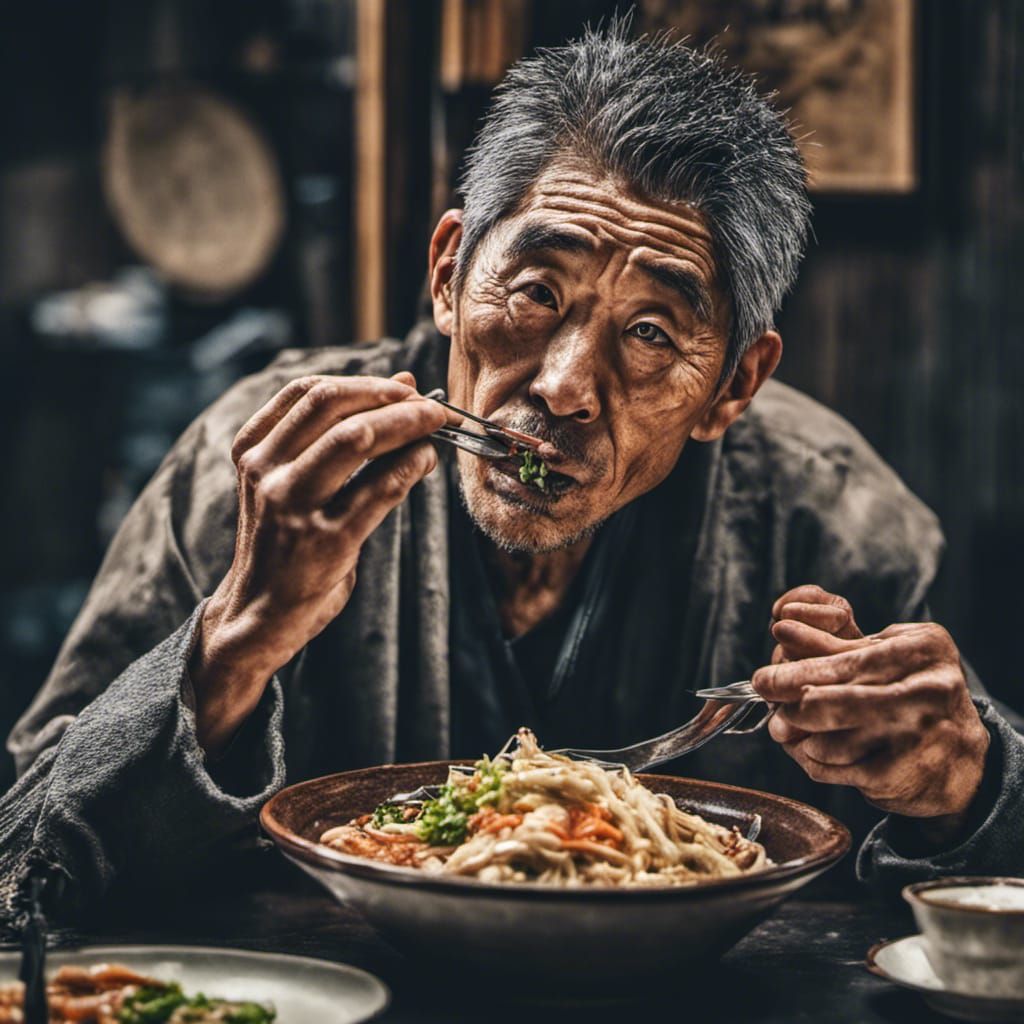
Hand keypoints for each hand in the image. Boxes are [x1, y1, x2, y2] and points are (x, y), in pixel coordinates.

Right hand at [190, 371, 447, 753]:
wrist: (259, 613)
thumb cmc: (285, 539)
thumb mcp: (292, 480)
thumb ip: (337, 433)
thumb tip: (403, 382)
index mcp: (252, 449)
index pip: (308, 391)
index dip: (363, 382)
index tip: (402, 387)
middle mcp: (266, 471)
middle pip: (332, 404)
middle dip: (390, 397)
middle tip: (430, 406)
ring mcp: (293, 505)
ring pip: (355, 438)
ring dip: (406, 424)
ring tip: (436, 426)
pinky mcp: (327, 540)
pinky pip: (379, 489)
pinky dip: (411, 466)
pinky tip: (426, 462)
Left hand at [752, 586, 989, 821]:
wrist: (961, 761)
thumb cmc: (909, 693)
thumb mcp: (882, 652)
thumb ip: (833, 638)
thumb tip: (782, 625)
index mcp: (921, 650)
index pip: (845, 662)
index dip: (797, 670)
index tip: (763, 678)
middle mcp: (927, 692)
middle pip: (832, 702)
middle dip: (786, 703)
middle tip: (764, 697)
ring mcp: (916, 738)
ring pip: (827, 741)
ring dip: (801, 735)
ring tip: (798, 728)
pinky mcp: (901, 778)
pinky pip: (833, 769)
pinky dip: (815, 760)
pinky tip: (820, 751)